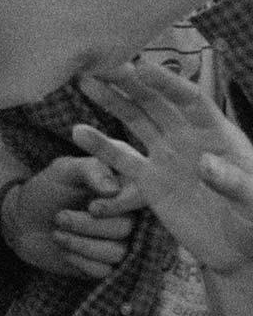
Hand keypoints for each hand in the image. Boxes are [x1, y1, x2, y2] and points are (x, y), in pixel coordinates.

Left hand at [0, 155, 132, 278]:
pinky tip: (64, 250)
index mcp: (123, 189)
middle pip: (126, 227)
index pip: (143, 197)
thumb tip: (113, 190)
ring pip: (117, 252)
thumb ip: (90, 170)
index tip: (93, 207)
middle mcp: (128, 217)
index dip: (122, 204)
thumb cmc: (47, 190)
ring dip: (81, 243)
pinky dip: (80, 261)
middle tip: (59, 217)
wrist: (23, 221)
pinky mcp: (106, 266)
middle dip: (87, 225)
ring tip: (57, 232)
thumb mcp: (63, 170)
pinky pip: (105, 270)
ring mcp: (119, 243)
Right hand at [73, 62, 252, 271]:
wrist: (237, 251)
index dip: (167, 83)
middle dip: (131, 82)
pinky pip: (122, 159)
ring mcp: (167, 157)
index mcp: (217, 135)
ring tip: (86, 82)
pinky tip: (78, 132)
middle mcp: (188, 139)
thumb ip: (233, 182)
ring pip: (136, 121)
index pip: (191, 101)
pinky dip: (100, 146)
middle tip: (103, 64)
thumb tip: (204, 163)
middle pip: (157, 103)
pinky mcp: (149, 180)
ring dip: (112, 101)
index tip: (143, 68)